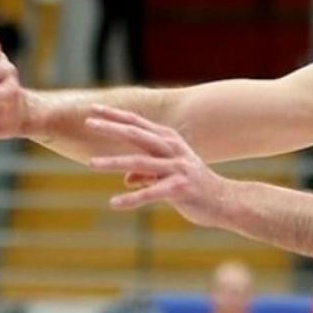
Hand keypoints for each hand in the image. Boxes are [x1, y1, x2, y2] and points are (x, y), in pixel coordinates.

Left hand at [86, 105, 232, 227]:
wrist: (225, 202)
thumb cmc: (194, 186)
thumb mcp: (168, 174)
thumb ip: (146, 173)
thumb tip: (127, 179)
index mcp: (169, 140)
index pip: (137, 124)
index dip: (115, 116)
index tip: (92, 109)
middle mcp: (173, 149)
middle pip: (137, 135)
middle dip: (111, 128)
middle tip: (88, 123)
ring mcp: (178, 168)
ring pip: (140, 163)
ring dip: (114, 163)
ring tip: (91, 164)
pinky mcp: (180, 189)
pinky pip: (151, 193)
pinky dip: (131, 199)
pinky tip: (114, 204)